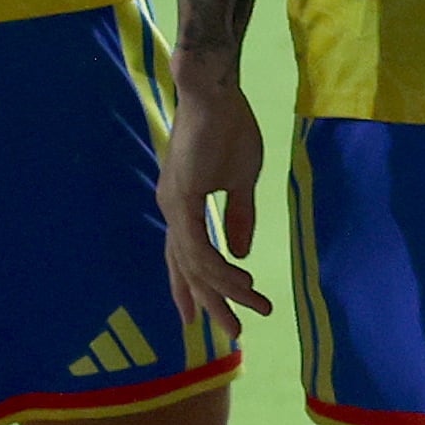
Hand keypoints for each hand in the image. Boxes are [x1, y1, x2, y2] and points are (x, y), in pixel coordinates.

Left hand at [160, 63, 271, 344]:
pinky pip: (199, 248)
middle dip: (211, 303)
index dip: (190, 289)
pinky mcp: (181, 199)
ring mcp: (173, 205)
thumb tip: (241, 251)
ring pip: (195, 265)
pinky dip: (221, 268)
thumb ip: (239, 217)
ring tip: (253, 309)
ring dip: (226, 291)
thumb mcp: (242, 180)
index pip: (183, 258)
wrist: (216, 91)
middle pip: (187, 270)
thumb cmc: (230, 127)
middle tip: (233, 332)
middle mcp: (172, 209)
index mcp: (181, 205)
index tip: (200, 319)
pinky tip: (241, 281)